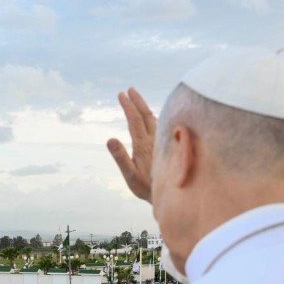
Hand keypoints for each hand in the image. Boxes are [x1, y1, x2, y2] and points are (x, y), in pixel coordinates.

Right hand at [105, 87, 157, 202]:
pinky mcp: (167, 145)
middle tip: (129, 90)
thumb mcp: (130, 175)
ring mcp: (162, 141)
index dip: (128, 106)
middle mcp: (155, 139)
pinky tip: (153, 117)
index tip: (121, 94)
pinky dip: (154, 116)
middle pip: (146, 114)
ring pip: (154, 118)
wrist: (173, 194)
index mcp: (143, 144)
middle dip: (137, 101)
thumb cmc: (147, 187)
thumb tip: (110, 139)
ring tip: (138, 99)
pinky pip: (161, 125)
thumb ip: (120, 157)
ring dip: (145, 107)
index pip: (134, 119)